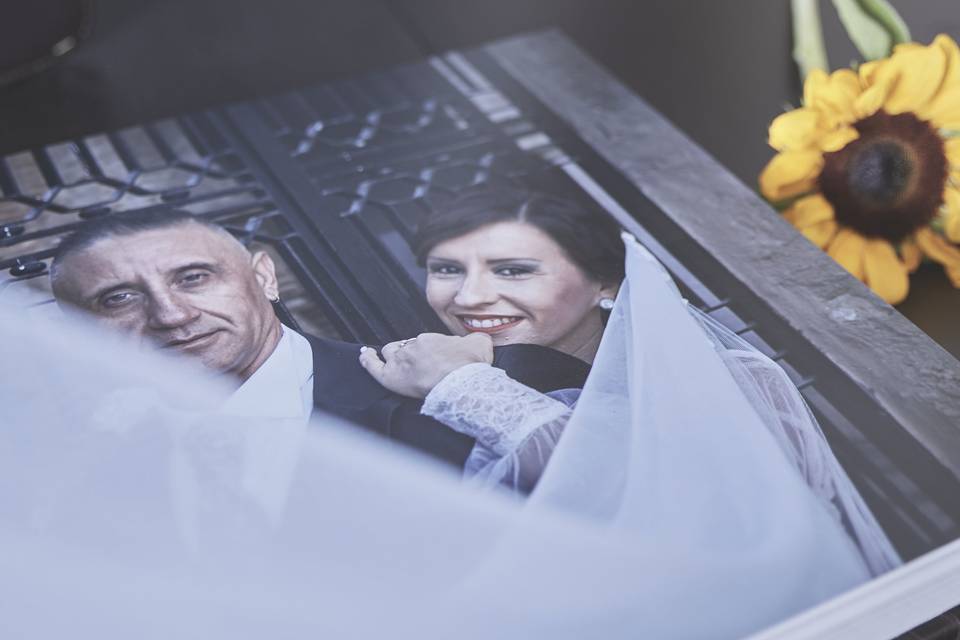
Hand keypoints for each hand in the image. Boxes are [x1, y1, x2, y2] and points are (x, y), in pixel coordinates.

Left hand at [358, 332, 493, 398]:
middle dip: (408, 352)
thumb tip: (477, 338)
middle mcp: (412, 347)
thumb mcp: (480, 343)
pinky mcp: (392, 378)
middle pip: (403, 347)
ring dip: (391, 357)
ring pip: (389, 354)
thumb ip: (476, 338)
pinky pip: (373, 366)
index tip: (433, 360)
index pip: (421, 343)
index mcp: (430, 340)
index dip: (426, 352)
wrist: (465, 383)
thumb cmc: (471, 366)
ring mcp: (401, 361)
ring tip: (394, 362)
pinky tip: (364, 355)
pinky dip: (367, 359)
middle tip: (418, 364)